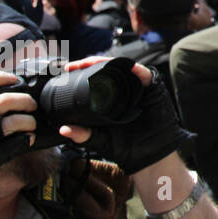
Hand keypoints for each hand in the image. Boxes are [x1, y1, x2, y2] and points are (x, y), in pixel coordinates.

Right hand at [0, 70, 42, 195]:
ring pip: (12, 122)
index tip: (13, 79)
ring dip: (28, 121)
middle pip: (2, 102)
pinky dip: (27, 138)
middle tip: (31, 104)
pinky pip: (17, 142)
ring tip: (31, 124)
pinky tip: (28, 138)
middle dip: (23, 100)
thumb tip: (0, 91)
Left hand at [73, 57, 191, 175]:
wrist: (150, 156)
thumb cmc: (127, 146)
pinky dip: (138, 71)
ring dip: (111, 62)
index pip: (96, 78)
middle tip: (77, 64)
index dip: (82, 71)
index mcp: (111, 98)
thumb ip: (83, 135)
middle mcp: (125, 89)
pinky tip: (129, 68)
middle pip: (108, 68)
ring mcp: (139, 88)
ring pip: (125, 68)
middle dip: (92, 62)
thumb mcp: (100, 140)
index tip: (67, 70)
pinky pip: (147, 76)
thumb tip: (63, 130)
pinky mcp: (154, 90)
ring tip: (96, 62)